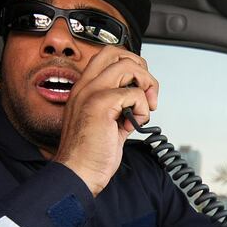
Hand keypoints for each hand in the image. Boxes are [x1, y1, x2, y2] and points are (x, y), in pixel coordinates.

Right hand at [53, 47, 158, 195]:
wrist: (78, 173)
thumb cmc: (89, 154)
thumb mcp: (108, 122)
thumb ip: (120, 107)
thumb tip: (140, 99)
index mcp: (85, 88)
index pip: (109, 56)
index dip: (131, 67)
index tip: (140, 89)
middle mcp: (86, 86)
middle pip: (119, 53)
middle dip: (142, 70)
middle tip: (148, 94)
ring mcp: (92, 93)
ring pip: (130, 66)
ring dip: (146, 86)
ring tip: (144, 109)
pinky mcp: (101, 104)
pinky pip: (135, 93)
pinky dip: (143, 109)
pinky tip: (131, 124)